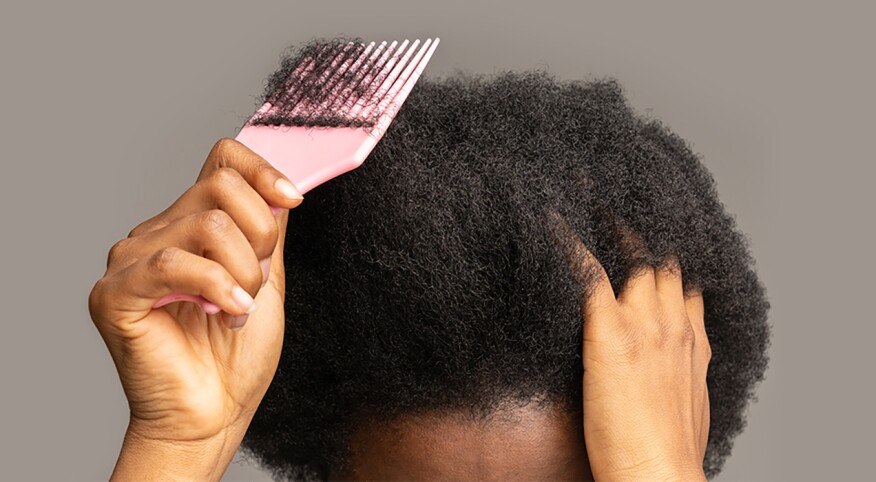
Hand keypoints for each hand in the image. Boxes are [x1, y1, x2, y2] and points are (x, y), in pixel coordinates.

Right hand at [88, 139, 303, 478]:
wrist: (213, 412)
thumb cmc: (235, 355)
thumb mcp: (268, 281)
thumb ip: (269, 232)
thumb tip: (279, 189)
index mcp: (193, 223)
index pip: (222, 159)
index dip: (262, 170)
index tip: (292, 199)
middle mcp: (159, 232)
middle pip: (221, 187)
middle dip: (261, 237)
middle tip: (258, 283)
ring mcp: (133, 259)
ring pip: (207, 224)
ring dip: (244, 272)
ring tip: (239, 308)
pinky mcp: (115, 292)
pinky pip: (173, 262)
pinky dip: (215, 286)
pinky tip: (227, 313)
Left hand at [548, 211, 709, 480]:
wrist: (659, 476)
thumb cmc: (666, 455)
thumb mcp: (686, 408)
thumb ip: (679, 376)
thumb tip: (668, 370)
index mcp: (690, 344)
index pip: (681, 284)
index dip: (664, 259)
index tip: (649, 239)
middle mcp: (671, 324)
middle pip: (658, 260)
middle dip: (637, 228)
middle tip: (613, 201)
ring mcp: (643, 325)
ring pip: (630, 254)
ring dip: (609, 223)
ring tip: (586, 192)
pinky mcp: (610, 332)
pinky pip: (587, 273)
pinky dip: (566, 242)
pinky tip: (548, 218)